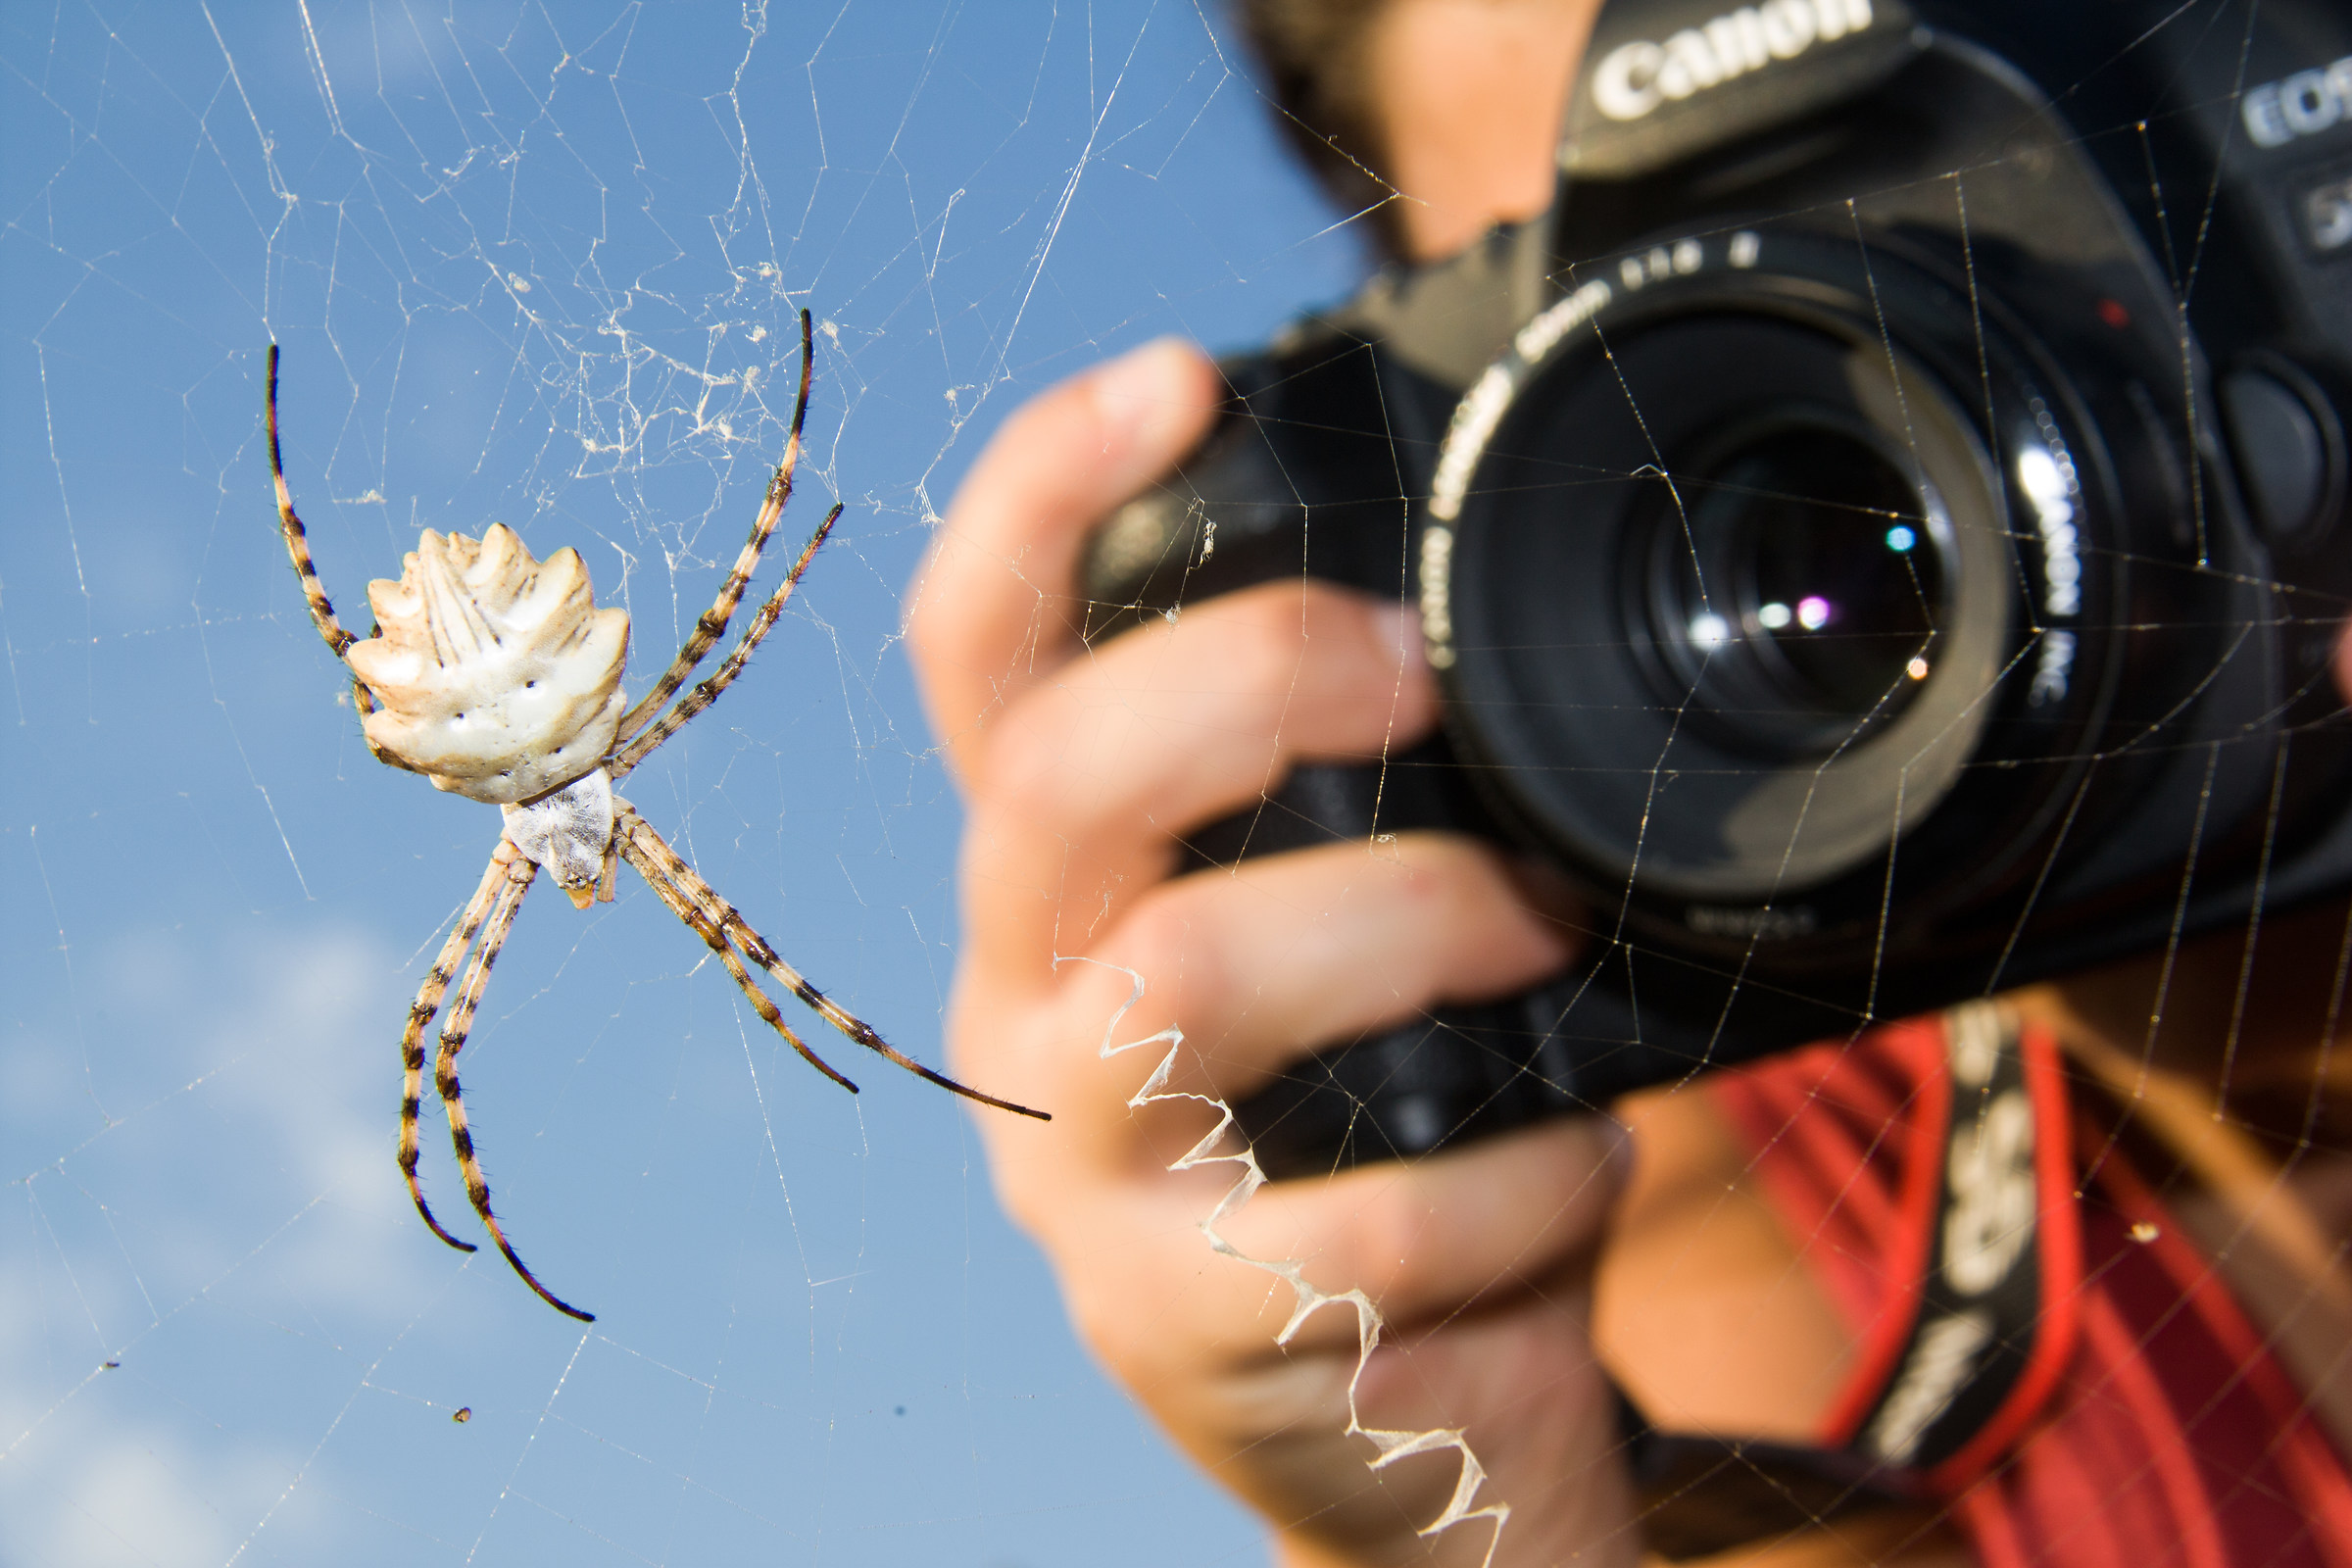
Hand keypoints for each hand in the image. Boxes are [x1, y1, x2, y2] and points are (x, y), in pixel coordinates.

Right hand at [907, 340, 1637, 1567]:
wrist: (1393, 1409)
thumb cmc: (1381, 1118)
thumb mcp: (1337, 935)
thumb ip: (1358, 798)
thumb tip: (1509, 602)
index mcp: (1055, 879)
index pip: (976, 659)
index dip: (1039, 499)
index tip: (1177, 375)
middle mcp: (1024, 1002)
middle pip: (1049, 785)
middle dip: (1241, 676)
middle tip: (1415, 668)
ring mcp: (1083, 1170)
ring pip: (1188, 978)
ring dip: (1409, 920)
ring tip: (1540, 922)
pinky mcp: (1183, 1326)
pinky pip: (1360, 1218)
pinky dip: (1520, 1171)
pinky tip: (1582, 1161)